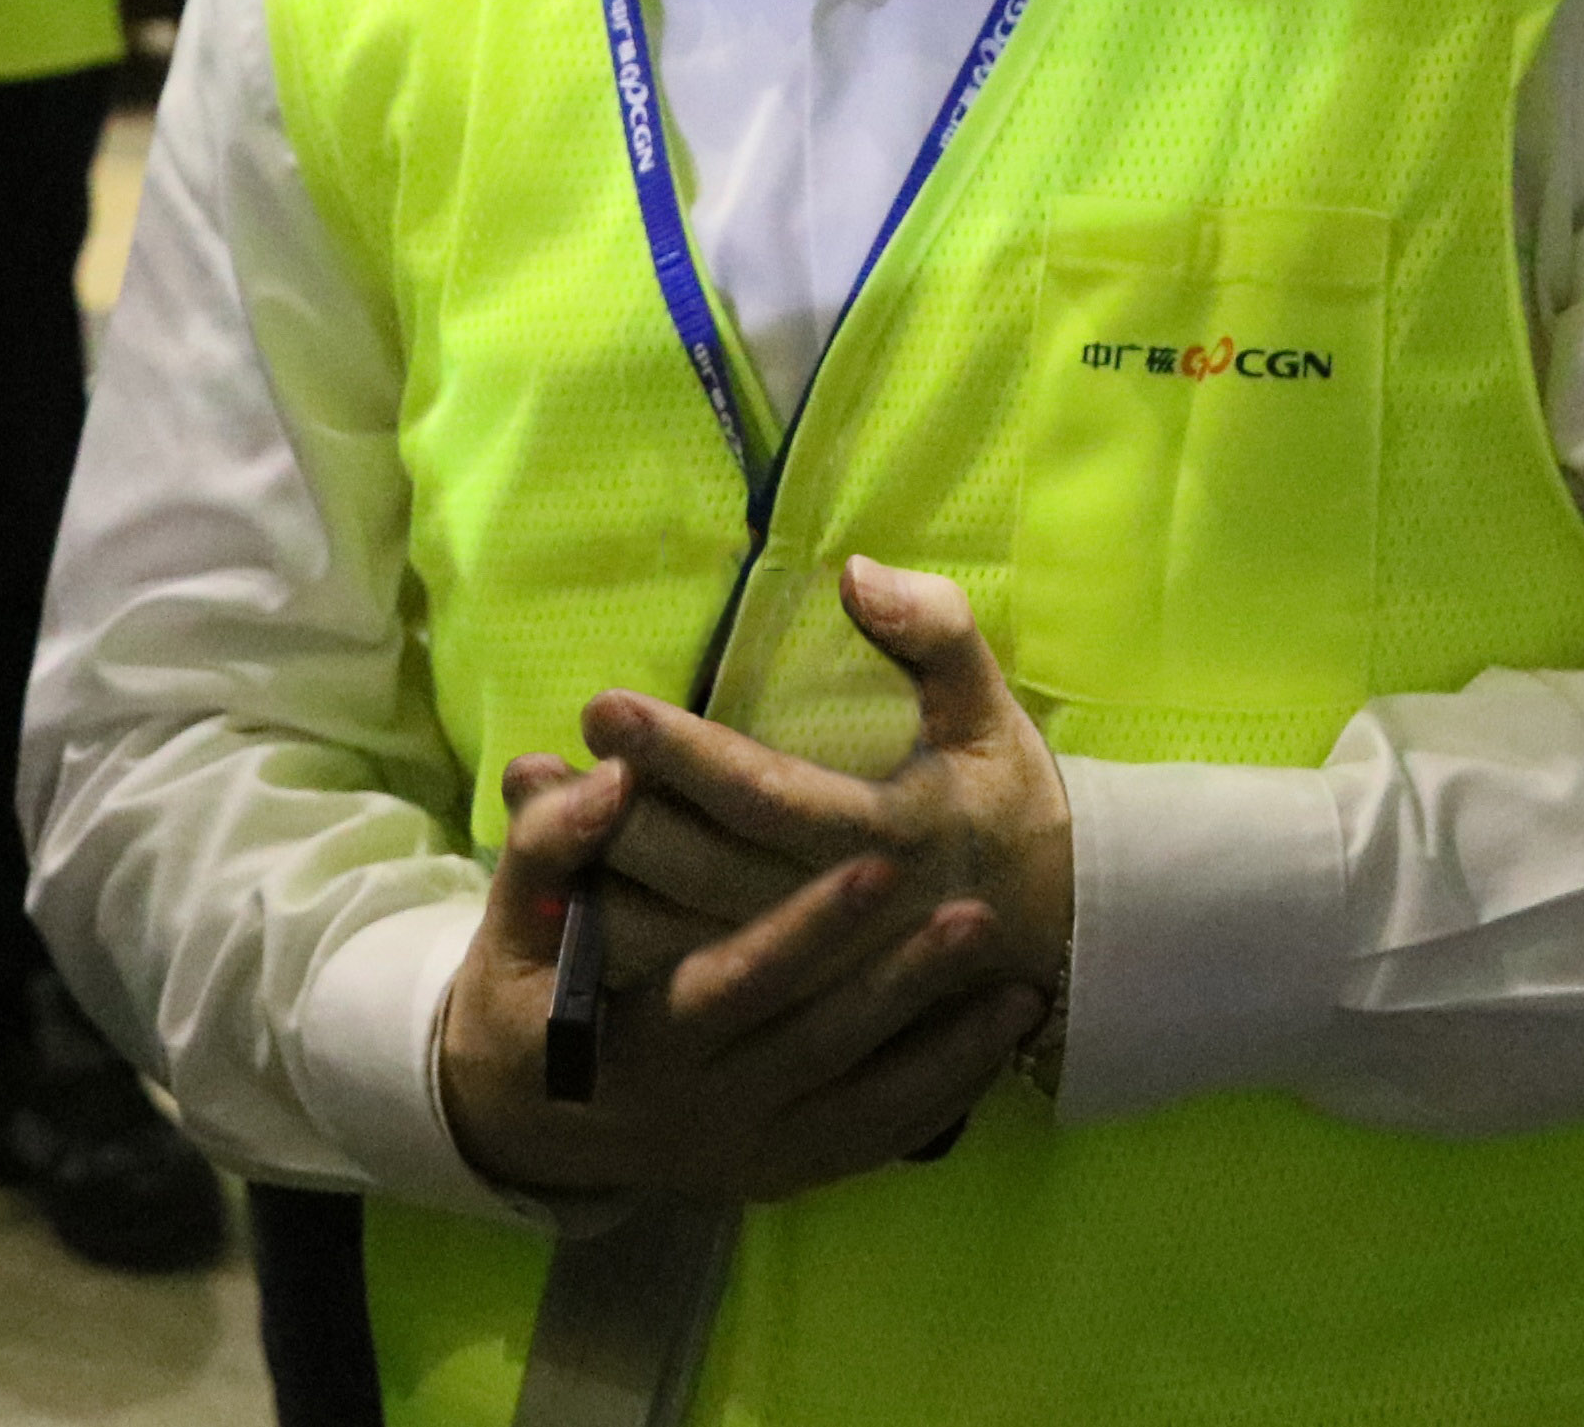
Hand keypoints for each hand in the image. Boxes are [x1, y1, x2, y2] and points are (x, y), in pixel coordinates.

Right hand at [428, 746, 1047, 1211]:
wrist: (520, 1125)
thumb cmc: (519, 995)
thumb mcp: (509, 920)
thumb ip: (550, 844)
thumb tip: (606, 776)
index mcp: (637, 1041)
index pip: (733, 983)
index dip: (806, 929)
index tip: (878, 862)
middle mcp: (700, 1109)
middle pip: (818, 1046)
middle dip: (904, 984)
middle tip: (982, 916)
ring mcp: (746, 1153)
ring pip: (862, 1108)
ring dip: (945, 1052)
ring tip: (1023, 989)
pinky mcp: (780, 1173)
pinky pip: (874, 1146)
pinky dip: (940, 1102)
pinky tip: (998, 1051)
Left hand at [572, 562, 1072, 1037]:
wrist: (1061, 941)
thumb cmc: (1007, 807)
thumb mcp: (992, 710)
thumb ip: (937, 633)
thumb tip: (858, 573)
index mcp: (892, 833)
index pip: (765, 794)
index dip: (681, 754)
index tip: (601, 707)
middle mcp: (847, 914)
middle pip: (704, 875)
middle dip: (608, 821)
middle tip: (525, 773)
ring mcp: (821, 976)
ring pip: (690, 940)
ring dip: (599, 886)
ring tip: (522, 824)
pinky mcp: (801, 1009)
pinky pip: (701, 991)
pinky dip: (628, 958)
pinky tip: (562, 908)